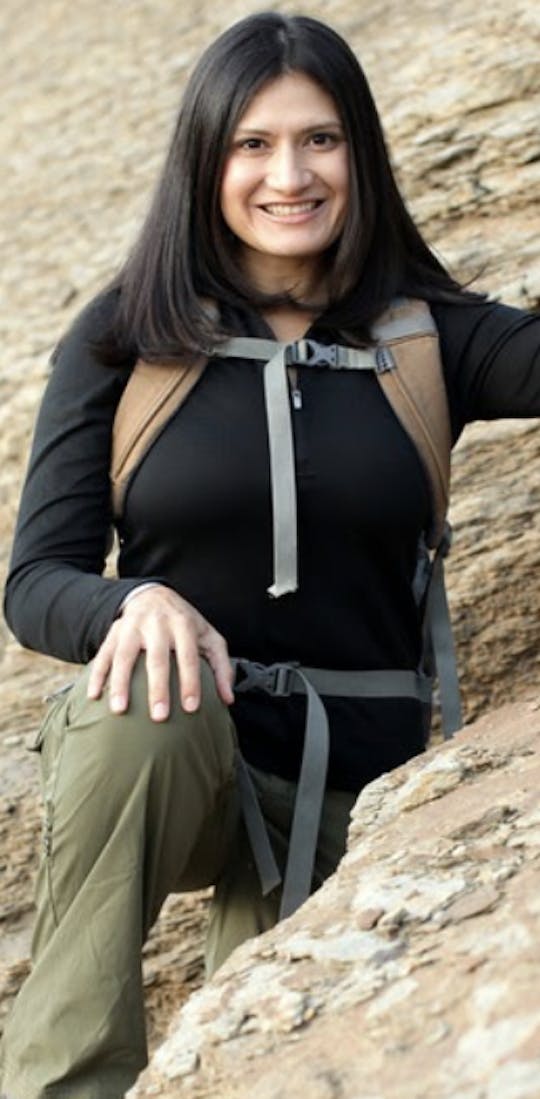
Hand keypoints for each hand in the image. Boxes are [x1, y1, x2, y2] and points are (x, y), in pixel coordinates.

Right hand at [86, 585, 233, 720]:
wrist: (153, 594)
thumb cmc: (185, 623)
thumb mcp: (208, 637)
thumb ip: (221, 667)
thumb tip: (228, 699)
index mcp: (183, 625)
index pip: (188, 657)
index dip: (190, 682)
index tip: (191, 708)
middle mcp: (157, 624)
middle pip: (156, 658)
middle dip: (157, 688)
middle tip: (158, 716)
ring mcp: (132, 626)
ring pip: (124, 655)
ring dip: (120, 683)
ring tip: (119, 710)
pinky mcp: (113, 631)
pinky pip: (103, 653)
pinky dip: (97, 674)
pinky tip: (93, 696)